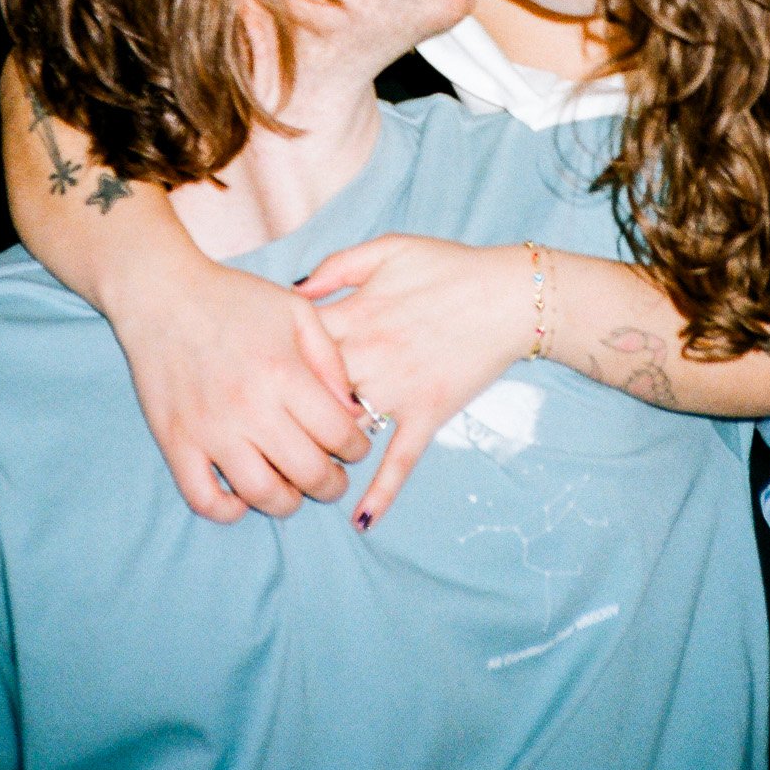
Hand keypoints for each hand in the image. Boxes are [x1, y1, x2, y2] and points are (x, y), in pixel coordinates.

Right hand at [109, 252, 369, 522]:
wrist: (163, 296)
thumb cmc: (235, 300)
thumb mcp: (297, 312)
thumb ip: (330, 361)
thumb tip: (350, 411)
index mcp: (283, 373)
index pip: (338, 434)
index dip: (357, 449)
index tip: (355, 448)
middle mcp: (250, 407)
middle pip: (308, 473)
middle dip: (332, 484)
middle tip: (334, 479)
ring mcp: (210, 430)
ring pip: (262, 495)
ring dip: (288, 503)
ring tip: (295, 490)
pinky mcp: (176, 443)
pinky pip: (204, 500)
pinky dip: (229, 510)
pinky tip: (243, 496)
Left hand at [298, 235, 533, 527]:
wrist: (508, 293)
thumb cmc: (448, 266)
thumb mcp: (388, 248)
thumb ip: (337, 266)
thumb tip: (294, 290)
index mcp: (357, 314)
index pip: (295, 345)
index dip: (273, 357)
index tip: (261, 365)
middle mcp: (371, 355)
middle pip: (311, 392)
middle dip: (287, 406)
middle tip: (270, 420)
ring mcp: (399, 389)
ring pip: (346, 427)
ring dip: (322, 444)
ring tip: (297, 460)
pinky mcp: (428, 413)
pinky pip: (401, 459)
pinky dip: (382, 491)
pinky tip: (362, 520)